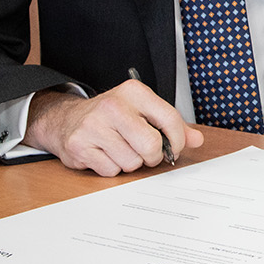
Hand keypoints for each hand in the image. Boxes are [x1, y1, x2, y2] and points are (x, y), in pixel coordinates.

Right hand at [23, 80, 202, 176]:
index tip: (174, 147)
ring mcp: (93, 126)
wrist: (66, 119)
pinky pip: (111, 171)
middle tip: (146, 152)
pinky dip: (112, 168)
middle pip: (151, 145)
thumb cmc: (112, 117)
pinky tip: (104, 154)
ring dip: (130, 163)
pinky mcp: (79, 147)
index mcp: (134, 92)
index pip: (169, 118)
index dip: (178, 139)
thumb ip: (172, 125)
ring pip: (131, 162)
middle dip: (153, 156)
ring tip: (120, 149)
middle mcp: (113, 106)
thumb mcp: (142, 111)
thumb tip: (197, 140)